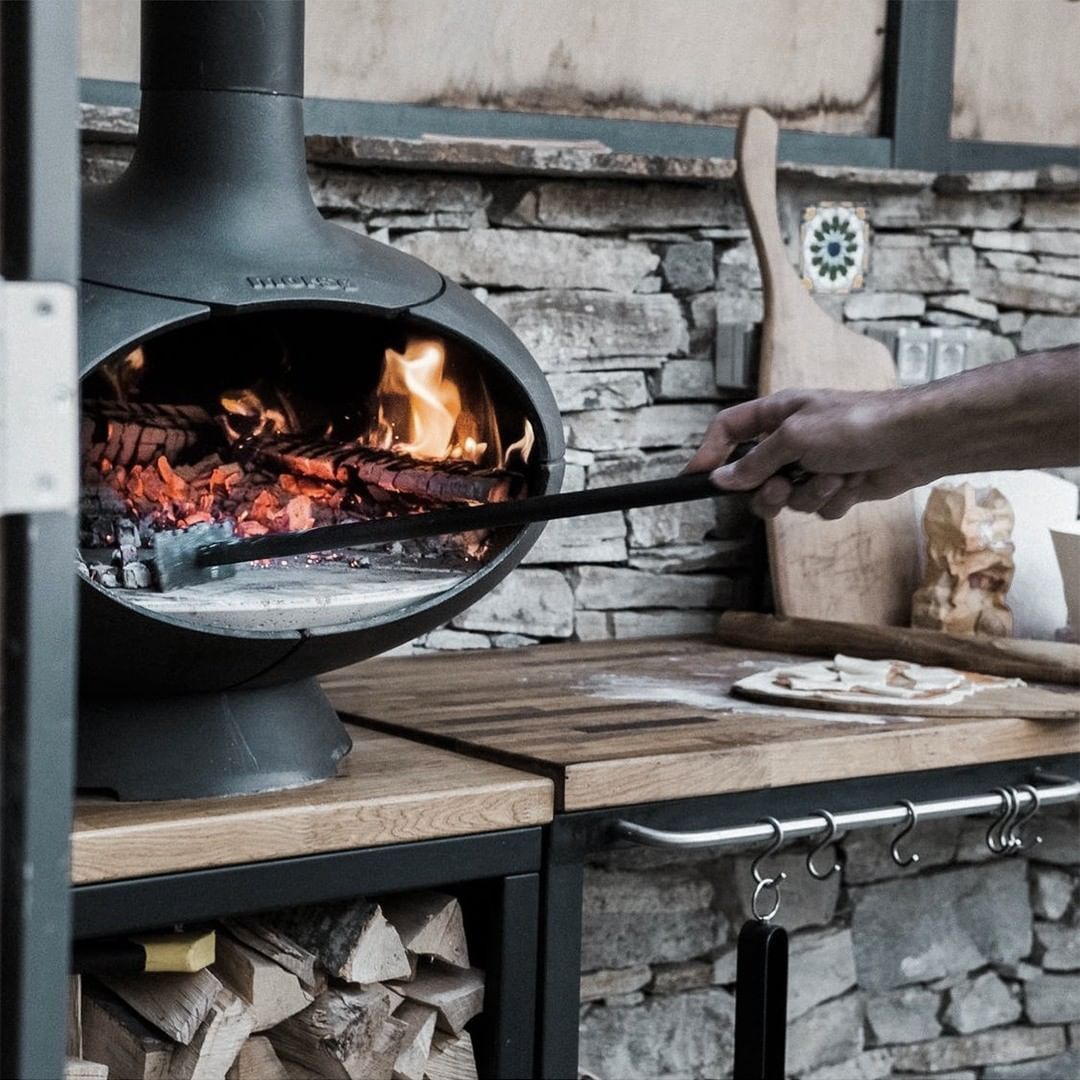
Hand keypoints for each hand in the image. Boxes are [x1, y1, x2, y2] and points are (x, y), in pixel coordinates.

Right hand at [685, 388, 924, 518]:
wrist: (915, 442)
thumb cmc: (857, 424)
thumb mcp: (795, 438)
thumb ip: (755, 462)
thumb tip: (721, 479)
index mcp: (776, 415)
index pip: (728, 431)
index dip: (708, 454)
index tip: (694, 479)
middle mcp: (791, 440)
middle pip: (753, 478)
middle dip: (768, 490)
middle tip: (781, 488)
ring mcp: (813, 465)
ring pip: (786, 498)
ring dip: (809, 494)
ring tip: (834, 478)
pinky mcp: (836, 486)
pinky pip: (816, 507)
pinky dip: (832, 500)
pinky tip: (853, 483)